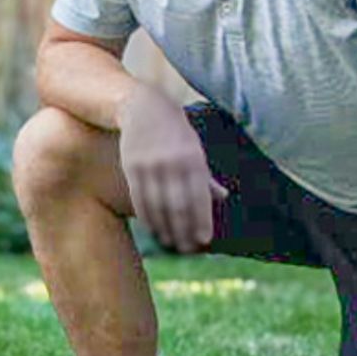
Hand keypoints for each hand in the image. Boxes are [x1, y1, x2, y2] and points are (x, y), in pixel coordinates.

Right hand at [116, 88, 227, 251]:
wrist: (141, 107)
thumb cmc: (174, 131)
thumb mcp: (194, 147)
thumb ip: (206, 175)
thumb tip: (224, 198)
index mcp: (193, 159)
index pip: (198, 197)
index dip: (201, 221)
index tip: (203, 241)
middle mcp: (172, 163)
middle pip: (177, 205)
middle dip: (183, 230)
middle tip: (186, 249)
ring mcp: (150, 165)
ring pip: (157, 205)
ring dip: (164, 228)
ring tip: (170, 242)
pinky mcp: (131, 166)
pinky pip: (139, 198)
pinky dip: (147, 216)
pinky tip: (153, 227)